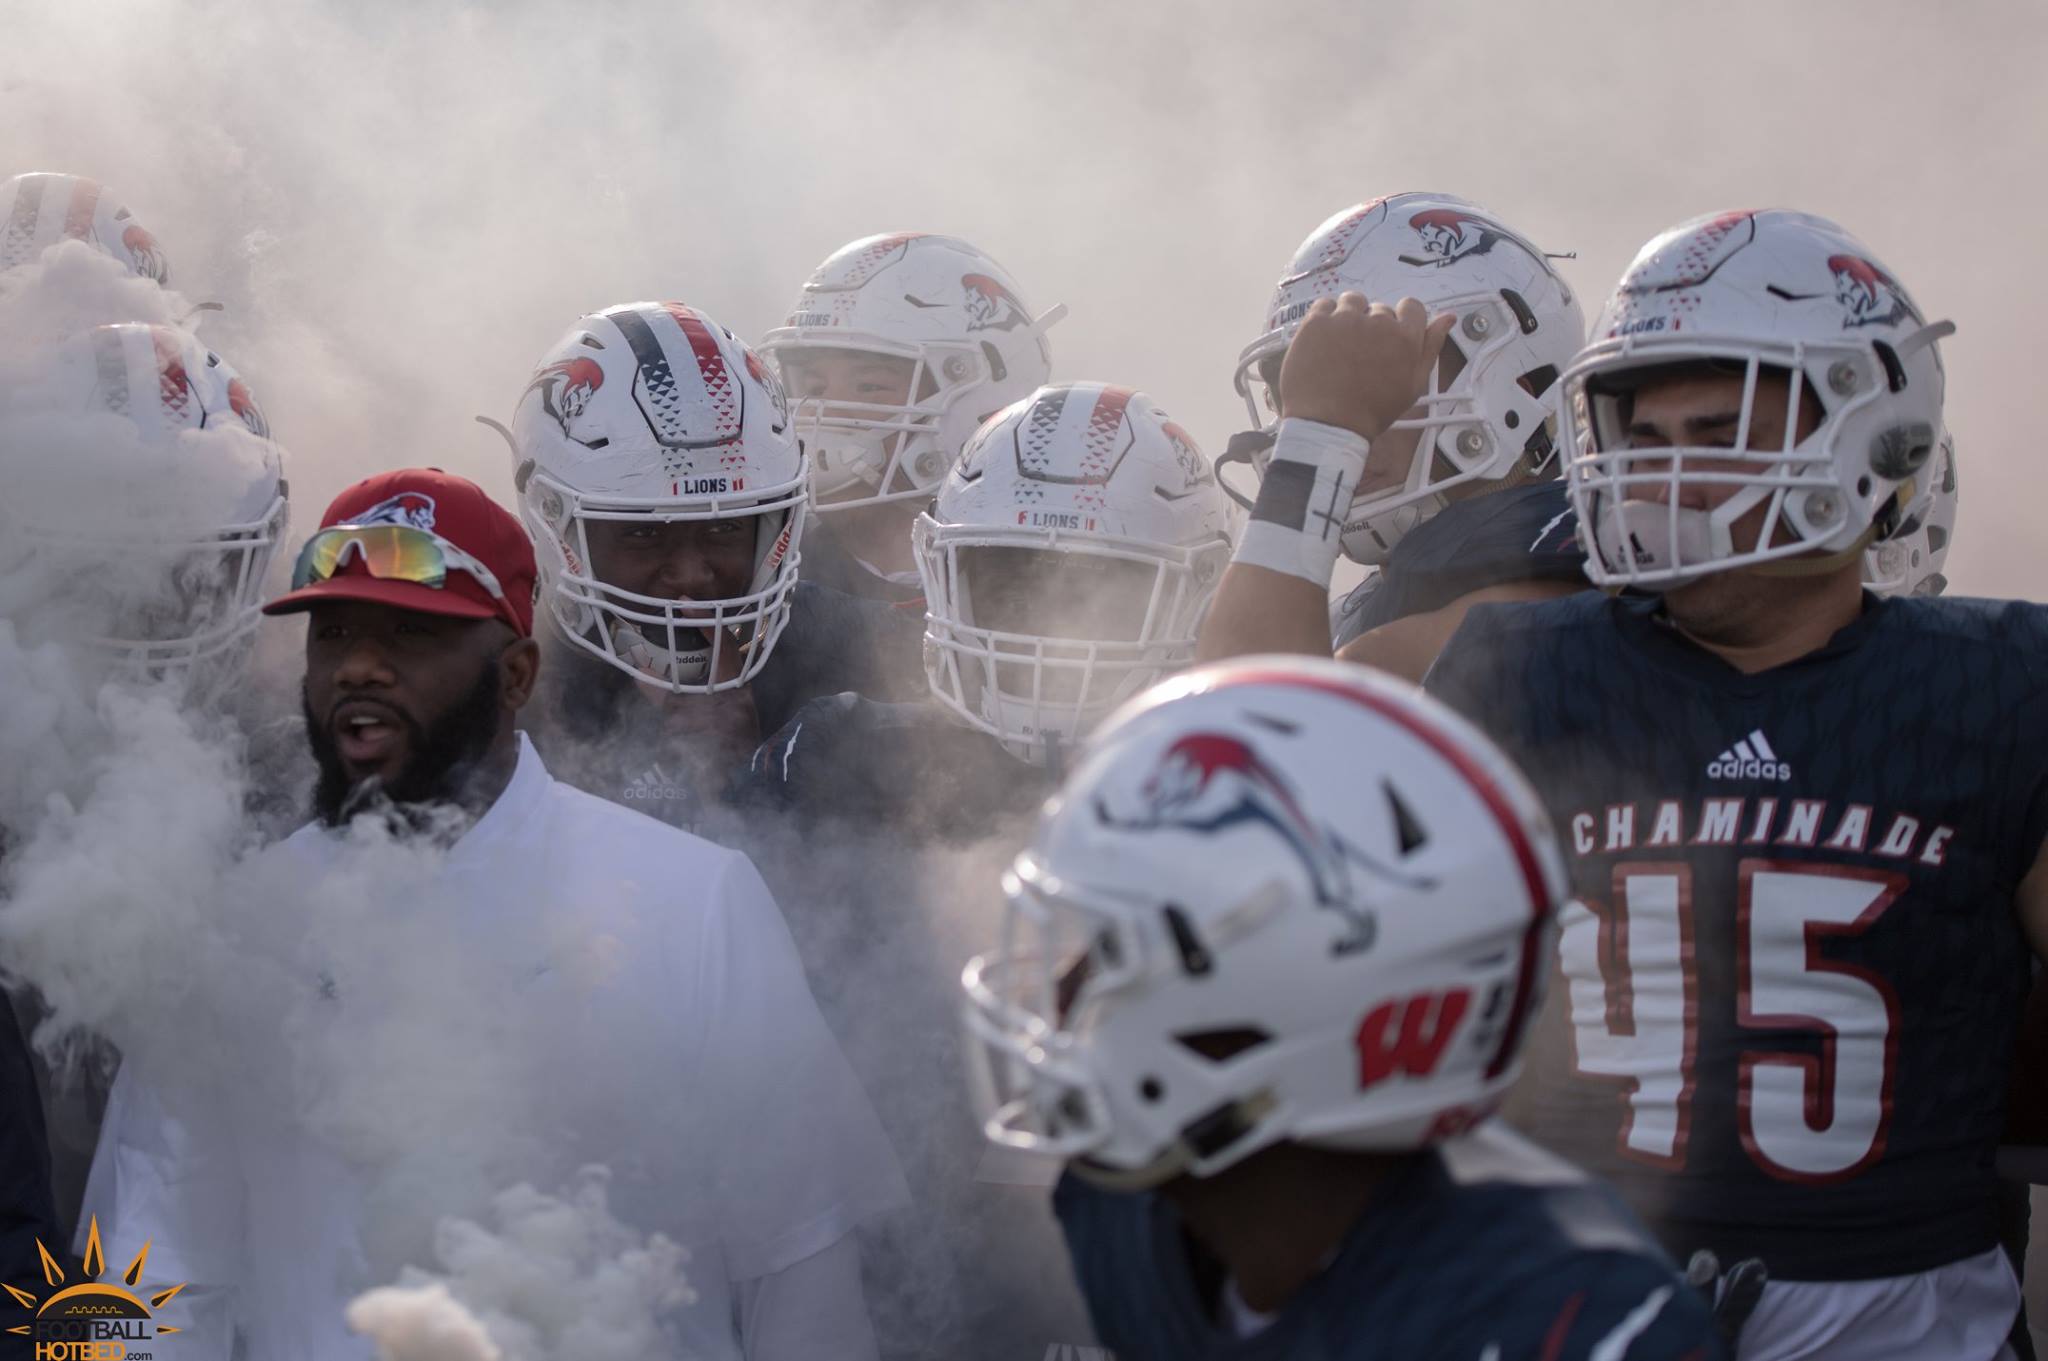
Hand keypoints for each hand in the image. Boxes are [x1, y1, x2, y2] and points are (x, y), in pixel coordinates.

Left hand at [1277, 292, 1455, 441]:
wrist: (1328, 424)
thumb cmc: (1371, 410)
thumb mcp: (1413, 384)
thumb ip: (1431, 346)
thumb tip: (1447, 318)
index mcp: (1405, 337)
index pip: (1412, 306)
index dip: (1400, 321)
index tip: (1389, 337)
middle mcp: (1378, 322)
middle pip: (1380, 308)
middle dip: (1373, 326)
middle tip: (1361, 353)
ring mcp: (1345, 319)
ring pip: (1353, 302)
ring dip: (1349, 316)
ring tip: (1342, 345)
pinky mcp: (1317, 322)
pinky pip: (1324, 304)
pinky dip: (1324, 318)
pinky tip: (1325, 340)